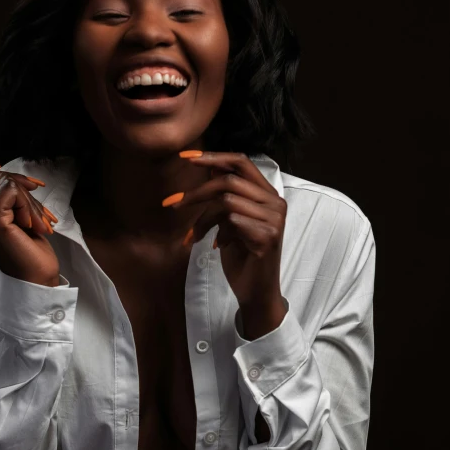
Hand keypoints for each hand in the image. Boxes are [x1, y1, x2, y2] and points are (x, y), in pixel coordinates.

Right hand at [0, 166, 60, 286]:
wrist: (37, 278)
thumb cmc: (32, 251)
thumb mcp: (19, 216)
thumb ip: (10, 198)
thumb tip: (5, 171)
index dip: (13, 177)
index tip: (35, 187)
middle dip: (28, 194)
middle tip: (43, 217)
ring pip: (7, 184)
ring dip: (32, 203)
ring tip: (40, 225)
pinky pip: (11, 192)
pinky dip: (29, 205)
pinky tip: (33, 226)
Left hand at [165, 151, 286, 307]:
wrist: (256, 293)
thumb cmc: (242, 257)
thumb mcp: (230, 221)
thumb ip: (226, 196)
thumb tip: (209, 169)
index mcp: (268, 195)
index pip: (241, 162)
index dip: (213, 156)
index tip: (185, 158)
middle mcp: (275, 203)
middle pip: (229, 180)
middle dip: (197, 192)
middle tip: (174, 204)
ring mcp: (274, 219)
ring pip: (226, 200)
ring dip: (203, 219)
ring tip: (196, 236)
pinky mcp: (267, 235)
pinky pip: (232, 220)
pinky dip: (217, 232)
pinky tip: (219, 246)